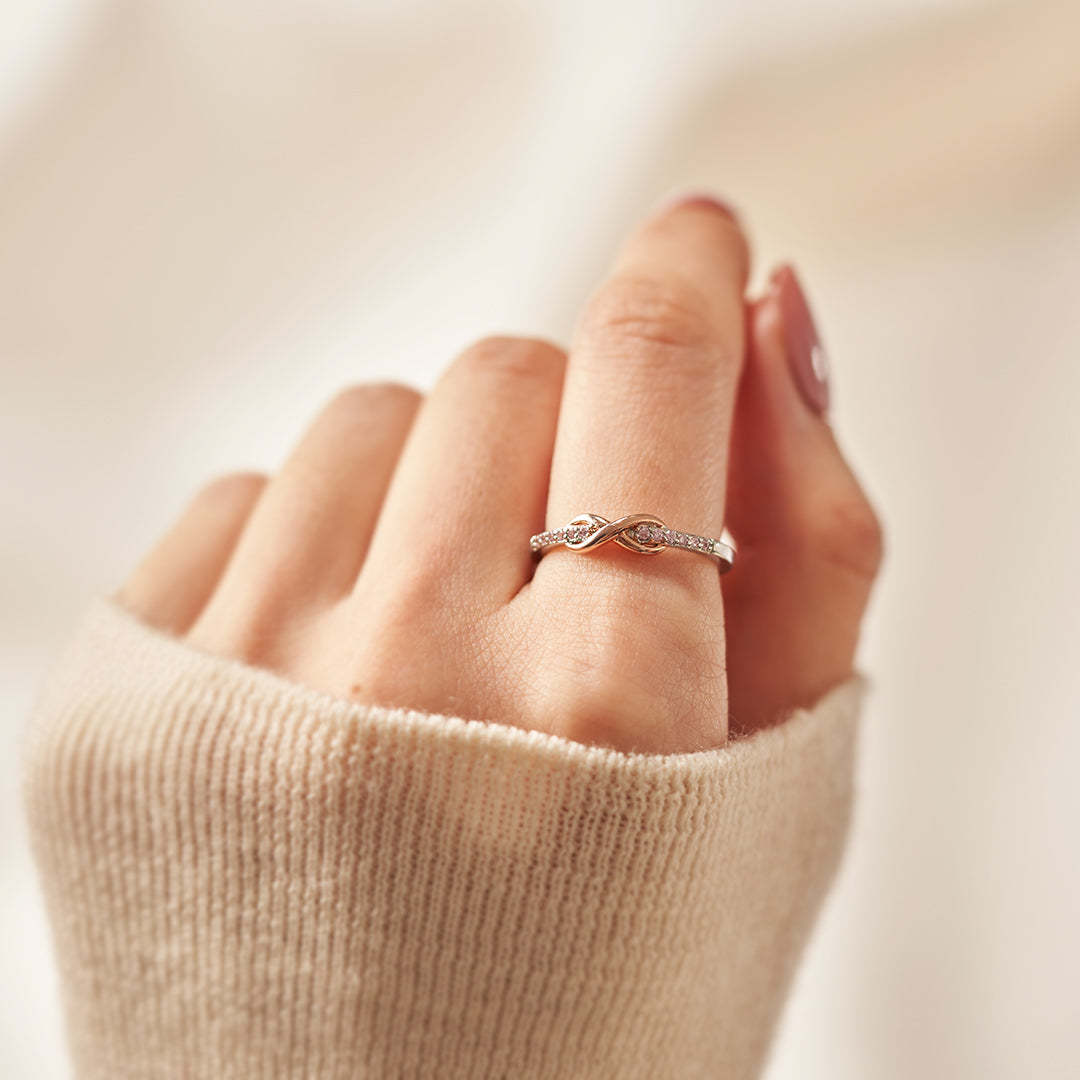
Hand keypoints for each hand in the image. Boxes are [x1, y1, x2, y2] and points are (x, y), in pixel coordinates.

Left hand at [117, 197, 881, 752]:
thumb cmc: (613, 988)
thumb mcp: (773, 783)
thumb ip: (810, 536)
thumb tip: (770, 315)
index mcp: (607, 714)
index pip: (648, 374)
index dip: (682, 273)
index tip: (697, 235)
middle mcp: (405, 689)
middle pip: (504, 375)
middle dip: (566, 435)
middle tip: (574, 569)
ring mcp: (231, 699)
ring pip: (371, 419)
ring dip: (439, 488)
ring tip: (458, 645)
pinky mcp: (107, 714)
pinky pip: (246, 500)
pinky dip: (320, 552)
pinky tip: (349, 678)